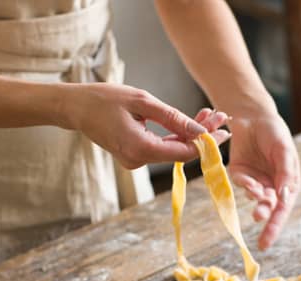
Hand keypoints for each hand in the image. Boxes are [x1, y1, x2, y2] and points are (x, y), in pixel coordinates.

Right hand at [66, 83, 229, 168]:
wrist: (75, 107)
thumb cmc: (104, 99)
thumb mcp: (142, 101)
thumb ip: (172, 117)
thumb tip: (200, 130)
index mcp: (140, 149)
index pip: (182, 152)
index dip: (206, 143)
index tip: (224, 130)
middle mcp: (138, 160)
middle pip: (180, 152)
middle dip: (202, 135)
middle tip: (221, 117)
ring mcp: (135, 160)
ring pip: (172, 150)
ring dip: (191, 134)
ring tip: (210, 115)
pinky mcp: (134, 155)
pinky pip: (161, 148)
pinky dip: (176, 136)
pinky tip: (191, 123)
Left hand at [226, 112, 299, 249]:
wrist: (253, 116)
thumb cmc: (275, 133)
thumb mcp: (284, 150)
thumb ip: (284, 173)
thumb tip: (284, 196)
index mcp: (288, 183)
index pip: (282, 209)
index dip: (274, 227)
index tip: (265, 244)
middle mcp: (271, 186)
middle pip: (268, 208)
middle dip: (263, 214)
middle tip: (258, 216)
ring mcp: (255, 181)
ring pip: (254, 197)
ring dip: (254, 196)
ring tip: (255, 189)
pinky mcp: (238, 174)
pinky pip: (241, 184)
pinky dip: (244, 183)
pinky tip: (247, 178)